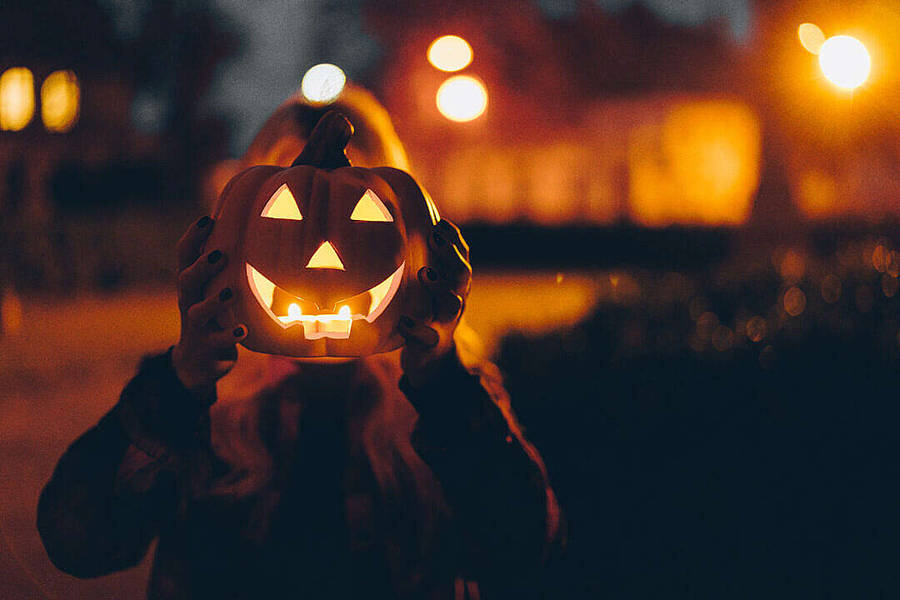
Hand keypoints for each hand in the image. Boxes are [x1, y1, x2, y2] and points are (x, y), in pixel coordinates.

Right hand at [171, 216, 246, 391]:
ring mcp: (197, 325)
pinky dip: (230, 335)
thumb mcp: (213, 290)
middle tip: (220, 254)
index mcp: (192, 284)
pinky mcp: (208, 346)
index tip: (208, 219)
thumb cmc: (213, 315)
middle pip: (186, 280)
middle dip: (202, 266)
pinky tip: (244, 330)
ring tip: (230, 291)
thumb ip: (224, 267)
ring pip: (198, 311)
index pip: (184, 256)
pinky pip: (217, 340)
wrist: (198, 361)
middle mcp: (190, 301)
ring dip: (214, 301)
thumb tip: (251, 229)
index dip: (192, 237)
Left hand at [399, 219, 471, 386]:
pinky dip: (415, 328)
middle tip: (434, 238)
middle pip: (462, 275)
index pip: (462, 257)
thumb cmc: (426, 318)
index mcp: (454, 287)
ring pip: (453, 305)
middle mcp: (454, 303)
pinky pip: (426, 337)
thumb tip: (398, 232)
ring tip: (424, 273)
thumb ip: (424, 267)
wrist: (433, 364)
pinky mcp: (429, 345)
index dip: (454, 240)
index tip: (440, 223)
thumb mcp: (429, 293)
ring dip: (439, 287)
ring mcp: (444, 324)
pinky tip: (404, 320)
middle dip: (450, 255)